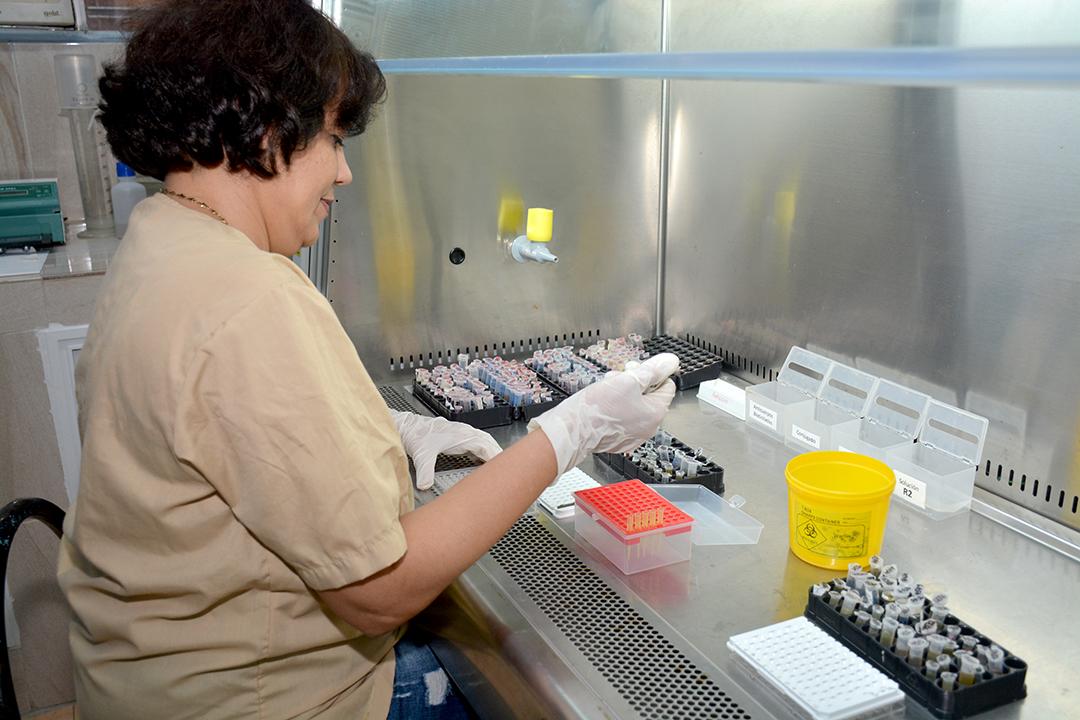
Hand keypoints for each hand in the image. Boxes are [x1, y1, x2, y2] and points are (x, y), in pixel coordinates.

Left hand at [390, 411, 502, 489]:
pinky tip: (482, 460)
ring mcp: (463, 433)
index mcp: (462, 435)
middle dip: (499, 454)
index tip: (504, 465)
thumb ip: (425, 471)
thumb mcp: (422, 454)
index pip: (485, 445)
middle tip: (509, 468)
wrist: (407, 426)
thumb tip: (425, 486)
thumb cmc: (416, 435)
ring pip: (484, 441)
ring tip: (500, 465)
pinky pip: (477, 443)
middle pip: (489, 442)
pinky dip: (484, 451)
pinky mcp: (458, 437)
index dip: (496, 455)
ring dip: (492, 451)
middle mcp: (465, 432)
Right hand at [527, 353, 678, 474]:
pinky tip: (603, 403)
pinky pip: (624, 419)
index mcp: (655, 413)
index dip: (651, 373)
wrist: (572, 431)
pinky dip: (616, 408)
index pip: (666, 385)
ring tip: (607, 388)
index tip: (636, 369)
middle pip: (650, 396)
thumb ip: (652, 370)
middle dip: (635, 382)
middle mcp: (648, 427)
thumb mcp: (628, 380)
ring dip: (624, 393)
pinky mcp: (618, 440)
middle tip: (619, 376)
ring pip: (635, 406)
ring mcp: (633, 435)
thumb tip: (670, 362)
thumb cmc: (597, 409)